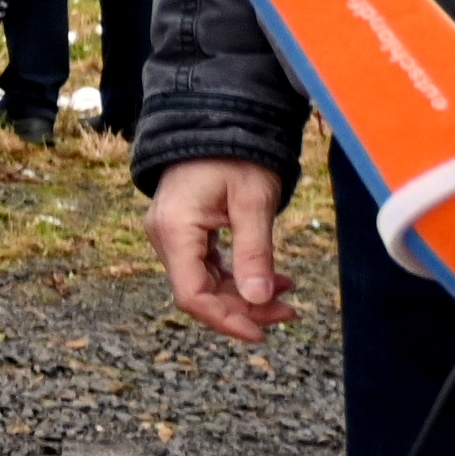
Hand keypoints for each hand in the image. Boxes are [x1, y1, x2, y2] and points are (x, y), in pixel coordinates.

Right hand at [149, 158, 301, 341]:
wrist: (216, 122)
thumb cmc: (236, 157)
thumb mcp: (253, 204)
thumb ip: (255, 253)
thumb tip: (260, 300)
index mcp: (175, 230)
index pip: (192, 294)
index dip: (226, 319)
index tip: (262, 333)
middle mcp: (164, 236)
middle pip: (199, 292)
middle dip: (244, 308)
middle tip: (290, 312)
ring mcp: (171, 234)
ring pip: (204, 282)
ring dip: (244, 294)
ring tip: (288, 293)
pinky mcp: (183, 231)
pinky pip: (206, 266)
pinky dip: (237, 277)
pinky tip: (270, 278)